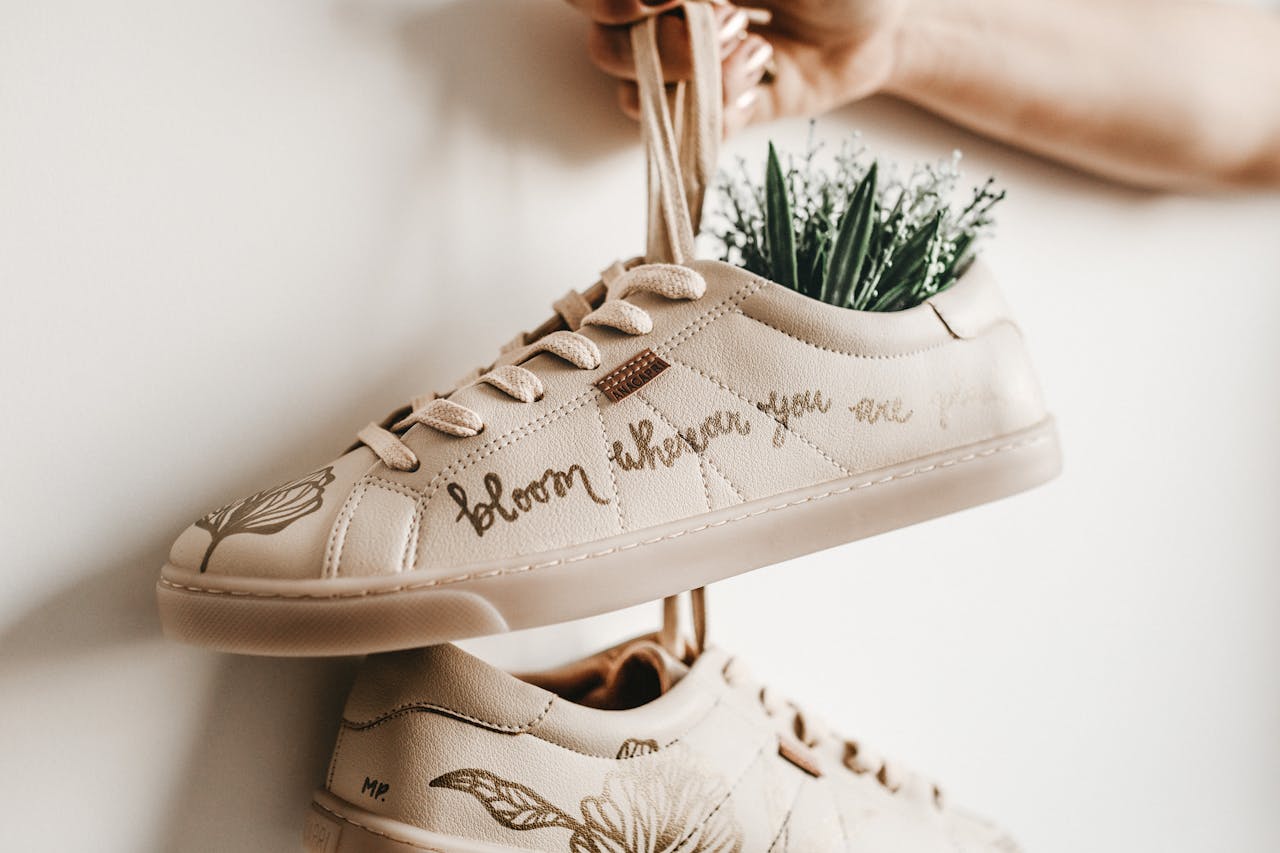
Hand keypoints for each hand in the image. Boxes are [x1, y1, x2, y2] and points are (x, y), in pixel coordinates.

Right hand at [567, 0, 908, 134]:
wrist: (881, 25)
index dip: (606, 0)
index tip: (651, 0)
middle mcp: (659, 13)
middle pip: (602, 41)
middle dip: (663, 43)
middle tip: (730, 18)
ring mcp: (680, 66)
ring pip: (633, 91)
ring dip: (698, 77)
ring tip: (757, 51)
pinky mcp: (710, 110)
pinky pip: (682, 131)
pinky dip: (720, 113)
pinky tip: (760, 83)